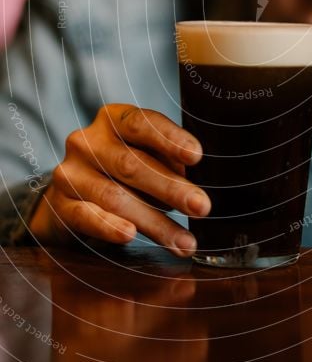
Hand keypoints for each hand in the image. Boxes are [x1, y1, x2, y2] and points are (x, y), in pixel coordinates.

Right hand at [29, 104, 209, 256]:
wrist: (72, 194)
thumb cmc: (121, 170)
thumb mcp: (145, 155)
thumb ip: (164, 163)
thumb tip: (189, 188)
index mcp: (112, 120)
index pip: (141, 122)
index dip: (169, 138)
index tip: (196, 156)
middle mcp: (87, 141)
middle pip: (131, 164)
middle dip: (171, 188)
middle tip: (201, 207)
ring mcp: (70, 173)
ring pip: (114, 196)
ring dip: (154, 222)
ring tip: (184, 241)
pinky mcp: (60, 205)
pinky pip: (86, 216)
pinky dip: (108, 226)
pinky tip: (130, 236)